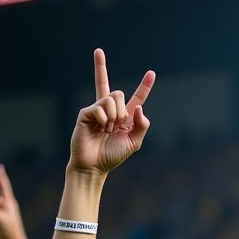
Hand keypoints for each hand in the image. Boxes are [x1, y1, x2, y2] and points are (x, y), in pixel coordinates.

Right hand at [68, 49, 154, 175]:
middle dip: (122, 111)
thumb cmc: (112, 155)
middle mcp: (111, 111)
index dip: (144, 86)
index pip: (137, 98)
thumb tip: (140, 108)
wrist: (94, 165)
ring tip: (106, 130)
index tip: (152, 73)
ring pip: (111, 98)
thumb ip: (141, 126)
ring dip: (113, 116)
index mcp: (126, 118)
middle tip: (117, 126)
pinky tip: (99, 129)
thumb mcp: (133, 143)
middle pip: (119, 93)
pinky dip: (104, 119)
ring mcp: (98, 110)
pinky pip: (100, 107)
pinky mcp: (86, 112)